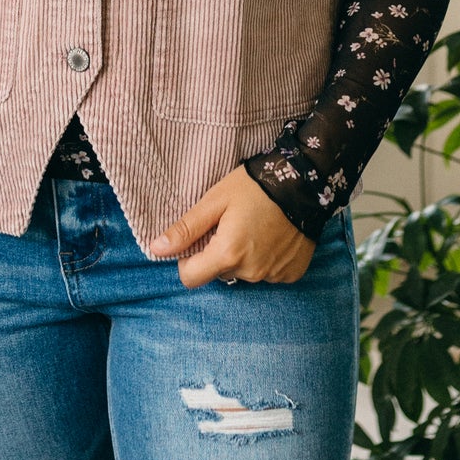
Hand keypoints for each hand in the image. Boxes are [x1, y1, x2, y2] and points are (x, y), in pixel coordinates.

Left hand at [148, 167, 315, 288]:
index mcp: (228, 254)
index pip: (190, 278)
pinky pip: (268, 272)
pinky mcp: (291, 274)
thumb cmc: (255, 186)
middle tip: (232, 224)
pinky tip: (272, 235)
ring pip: (244, 273)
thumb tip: (156, 249)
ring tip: (254, 227)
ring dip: (243, 256)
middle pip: (219, 273)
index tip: (199, 240)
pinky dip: (266, 258)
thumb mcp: (215, 200)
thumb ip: (186, 228)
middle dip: (219, 254)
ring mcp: (273, 275)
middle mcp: (251, 272)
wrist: (304, 181)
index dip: (188, 261)